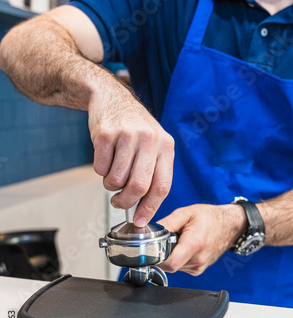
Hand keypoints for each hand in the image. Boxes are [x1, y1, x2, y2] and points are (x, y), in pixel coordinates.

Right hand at [88, 81, 174, 226]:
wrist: (111, 97)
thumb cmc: (133, 127)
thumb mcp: (153, 144)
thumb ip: (153, 172)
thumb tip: (145, 208)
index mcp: (166, 145)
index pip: (162, 186)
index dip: (150, 207)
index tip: (140, 219)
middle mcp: (149, 139)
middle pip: (138, 186)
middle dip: (126, 201)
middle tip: (118, 202)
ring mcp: (127, 135)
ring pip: (116, 180)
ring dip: (110, 185)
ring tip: (112, 172)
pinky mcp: (105, 133)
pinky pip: (100, 168)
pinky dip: (100, 171)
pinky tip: (105, 157)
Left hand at [158, 204, 246, 275]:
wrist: (229, 225)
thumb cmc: (210, 217)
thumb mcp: (185, 213)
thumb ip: (166, 223)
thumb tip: (148, 230)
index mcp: (194, 243)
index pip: (170, 263)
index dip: (157, 258)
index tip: (152, 248)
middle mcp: (198, 259)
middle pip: (169, 265)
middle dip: (162, 253)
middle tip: (166, 239)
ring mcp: (198, 267)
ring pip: (173, 267)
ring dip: (170, 255)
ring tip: (178, 241)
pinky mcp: (198, 270)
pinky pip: (180, 267)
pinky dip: (177, 257)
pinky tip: (183, 246)